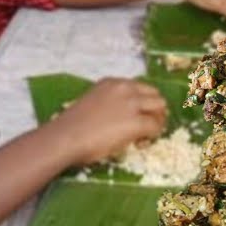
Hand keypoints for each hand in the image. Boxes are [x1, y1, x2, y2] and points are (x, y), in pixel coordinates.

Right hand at [47, 78, 167, 164]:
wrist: (65, 138)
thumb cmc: (72, 127)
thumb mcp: (93, 102)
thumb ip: (111, 103)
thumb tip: (122, 117)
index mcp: (112, 82)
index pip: (140, 88)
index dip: (143, 103)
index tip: (138, 116)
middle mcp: (125, 88)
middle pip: (155, 95)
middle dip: (155, 110)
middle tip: (147, 126)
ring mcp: (132, 103)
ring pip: (160, 108)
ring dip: (157, 120)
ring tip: (145, 135)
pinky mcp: (137, 121)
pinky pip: (156, 126)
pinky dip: (153, 135)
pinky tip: (141, 143)